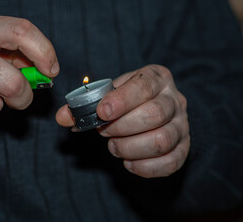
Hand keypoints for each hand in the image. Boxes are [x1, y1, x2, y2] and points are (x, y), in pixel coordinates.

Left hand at [56, 65, 189, 177]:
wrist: (155, 109)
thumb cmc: (129, 100)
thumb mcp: (111, 94)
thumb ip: (86, 104)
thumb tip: (62, 117)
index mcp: (158, 78)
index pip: (143, 87)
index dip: (121, 101)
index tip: (101, 112)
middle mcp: (175, 100)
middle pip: (154, 115)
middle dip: (121, 127)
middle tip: (104, 131)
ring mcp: (182, 125)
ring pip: (161, 140)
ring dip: (130, 147)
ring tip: (114, 146)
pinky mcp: (184, 148)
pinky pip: (169, 162)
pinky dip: (143, 166)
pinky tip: (128, 161)